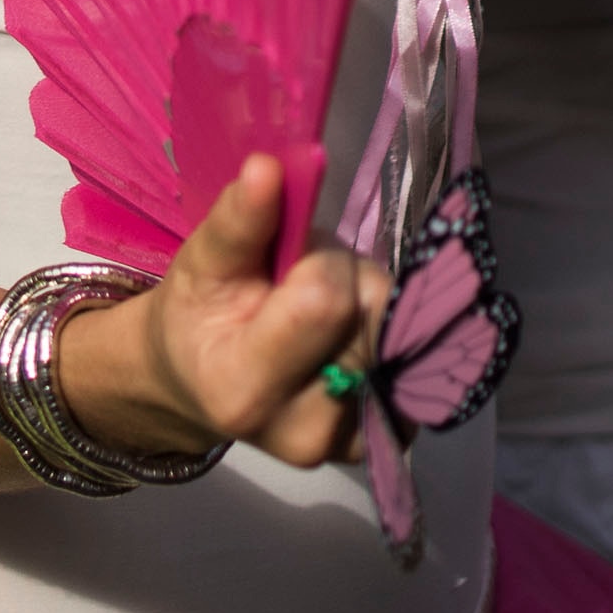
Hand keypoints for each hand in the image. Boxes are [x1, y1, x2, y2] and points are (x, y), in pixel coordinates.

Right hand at [59, 156, 381, 467]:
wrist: (200, 382)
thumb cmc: (200, 314)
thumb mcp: (201, 262)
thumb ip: (240, 220)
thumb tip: (270, 166)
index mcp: (244, 388)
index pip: (323, 302)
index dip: (320, 260)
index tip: (292, 256)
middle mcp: (305, 431)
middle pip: (374, 319)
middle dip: (350, 281)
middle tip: (305, 280)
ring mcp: (349, 445)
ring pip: (402, 338)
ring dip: (371, 308)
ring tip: (324, 311)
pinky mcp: (383, 443)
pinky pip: (413, 368)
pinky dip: (384, 339)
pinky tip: (346, 339)